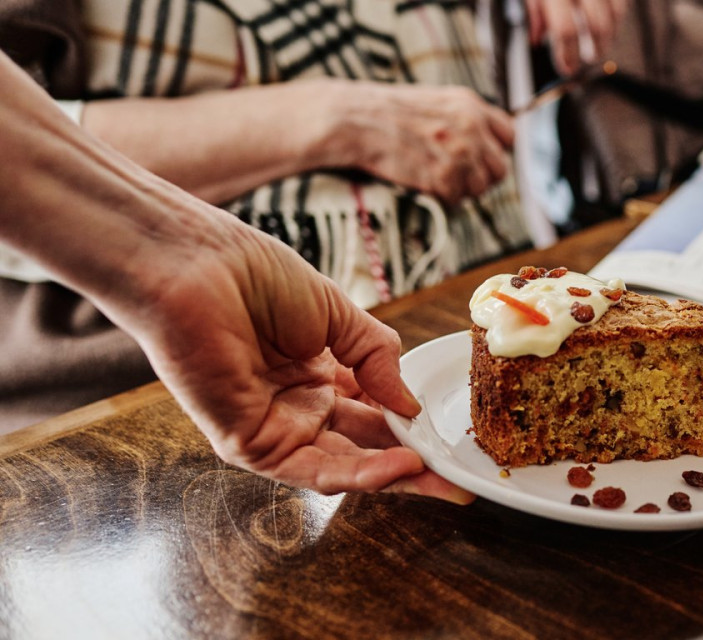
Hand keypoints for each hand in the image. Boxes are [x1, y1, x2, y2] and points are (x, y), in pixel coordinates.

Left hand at [112, 209, 472, 500]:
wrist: (200, 267)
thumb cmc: (258, 276)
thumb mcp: (340, 314)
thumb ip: (378, 359)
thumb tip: (411, 404)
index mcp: (320, 372)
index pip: (374, 414)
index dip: (412, 429)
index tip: (451, 442)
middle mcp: (299, 405)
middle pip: (364, 448)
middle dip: (412, 467)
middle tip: (456, 481)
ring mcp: (274, 425)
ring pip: (341, 466)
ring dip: (390, 476)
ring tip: (437, 478)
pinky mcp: (248, 442)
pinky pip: (309, 468)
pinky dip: (357, 472)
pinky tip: (397, 465)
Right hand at [325, 81, 514, 204]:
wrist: (350, 119)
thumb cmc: (384, 113)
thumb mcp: (433, 102)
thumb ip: (463, 120)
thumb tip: (485, 148)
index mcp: (470, 103)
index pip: (509, 136)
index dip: (496, 152)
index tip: (478, 160)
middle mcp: (471, 125)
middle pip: (500, 168)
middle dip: (480, 178)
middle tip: (454, 178)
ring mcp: (459, 150)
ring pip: (480, 188)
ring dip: (460, 191)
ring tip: (433, 180)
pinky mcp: (442, 174)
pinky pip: (456, 198)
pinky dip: (441, 198)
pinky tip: (422, 184)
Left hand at [515, 0, 633, 75]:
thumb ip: (534, 4)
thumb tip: (536, 40)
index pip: (565, 30)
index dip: (567, 57)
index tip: (567, 69)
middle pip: (598, 28)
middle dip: (594, 52)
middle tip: (587, 60)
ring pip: (616, 16)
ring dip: (608, 35)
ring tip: (597, 42)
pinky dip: (617, 12)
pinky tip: (606, 14)